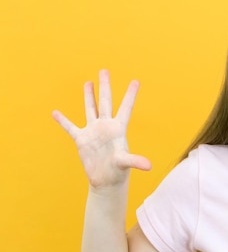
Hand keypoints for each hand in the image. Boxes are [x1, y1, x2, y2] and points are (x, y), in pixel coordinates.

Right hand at [52, 69, 150, 188]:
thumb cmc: (118, 172)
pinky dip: (63, 121)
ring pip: (90, 109)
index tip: (136, 81)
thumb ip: (135, 161)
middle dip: (105, 86)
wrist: (106, 181)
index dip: (130, 95)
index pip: (126, 108)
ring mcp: (93, 131)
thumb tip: (149, 166)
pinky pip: (70, 127)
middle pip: (106, 102)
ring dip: (89, 96)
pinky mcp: (82, 140)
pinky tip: (55, 112)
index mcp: (118, 129)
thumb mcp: (126, 164)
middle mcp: (106, 126)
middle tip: (104, 70)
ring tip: (88, 82)